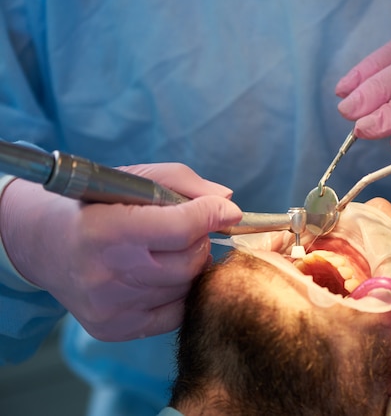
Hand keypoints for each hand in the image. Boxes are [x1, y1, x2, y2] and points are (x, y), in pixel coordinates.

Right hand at [0, 162, 241, 340]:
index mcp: (106, 230)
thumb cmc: (95, 206)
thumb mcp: (133, 178)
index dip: (211, 216)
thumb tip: (228, 202)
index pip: (180, 229)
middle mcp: (105, 274)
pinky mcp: (115, 329)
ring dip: (188, 266)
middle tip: (186, 230)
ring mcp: (110, 307)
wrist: (44, 245)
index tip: (227, 211)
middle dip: (198, 241)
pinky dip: (178, 292)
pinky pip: (176, 312)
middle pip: (189, 262)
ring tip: (163, 251)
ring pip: (186, 287)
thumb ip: (184, 184)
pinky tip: (158, 275)